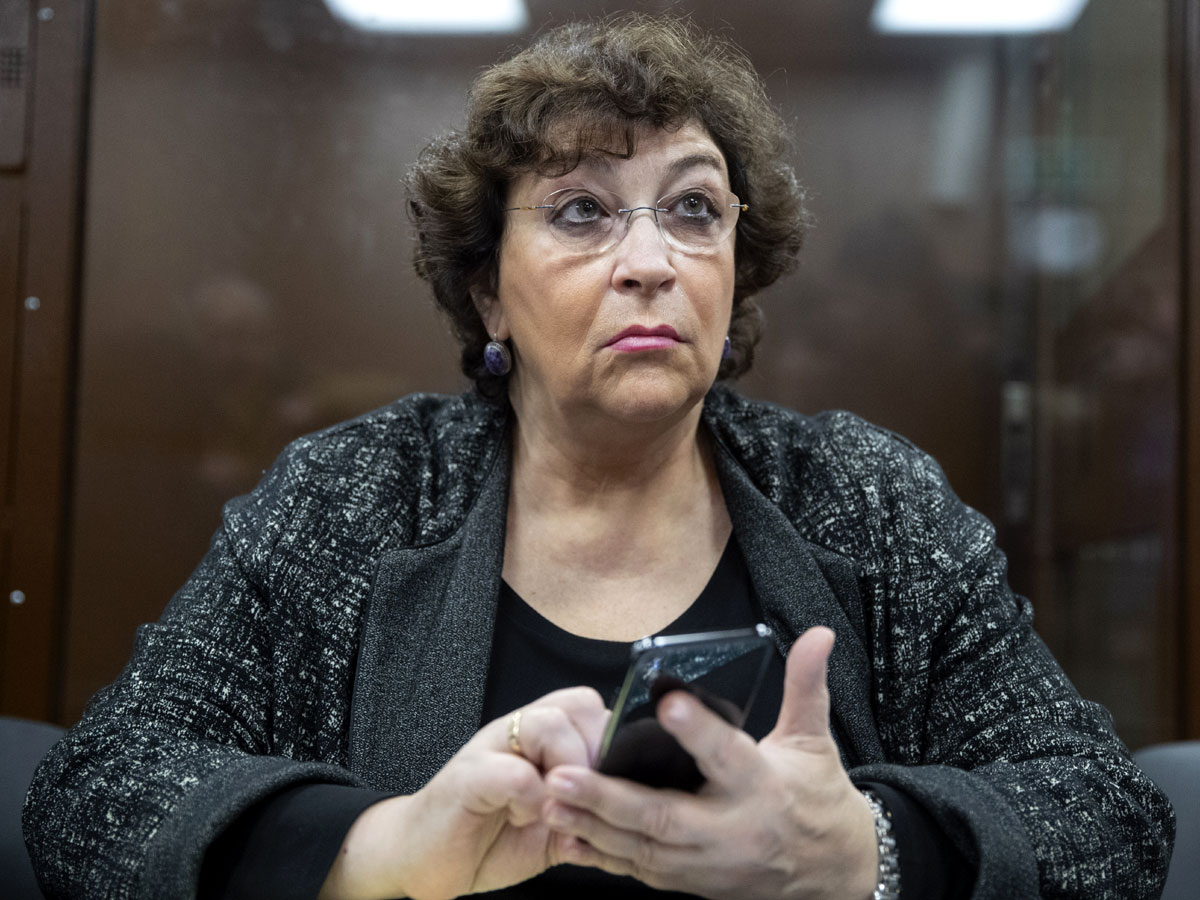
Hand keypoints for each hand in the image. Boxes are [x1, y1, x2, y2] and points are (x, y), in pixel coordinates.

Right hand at [318, 687, 609, 899]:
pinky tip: (527, 818)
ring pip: (548, 724)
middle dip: (596, 753)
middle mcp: (518, 732)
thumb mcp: (552, 828)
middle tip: (591, 795)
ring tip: (560, 807)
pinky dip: (530, 797)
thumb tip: (633, 813)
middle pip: (578, 706)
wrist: (426, 859)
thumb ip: (587, 813)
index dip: (614, 744)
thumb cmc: (490, 838)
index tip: (618, 787)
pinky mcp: (467, 776)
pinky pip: (512, 771)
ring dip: (566, 769)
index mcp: (542, 739)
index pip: (593, 711)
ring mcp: (491, 747)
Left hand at [541, 627, 878, 899]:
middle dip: (610, 799)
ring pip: (644, 849)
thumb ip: (806, 685)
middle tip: (563, 776)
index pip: (727, 755)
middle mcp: (731, 830)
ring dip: (594, 827)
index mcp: (762, 786)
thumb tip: (818, 634)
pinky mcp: (692, 882)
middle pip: (666, 817)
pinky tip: (565, 836)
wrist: (831, 871)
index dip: (698, 730)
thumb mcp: (813, 739)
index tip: (666, 701)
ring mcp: (708, 863)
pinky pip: (641, 872)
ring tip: (550, 801)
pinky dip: (602, 856)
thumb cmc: (816, 797)